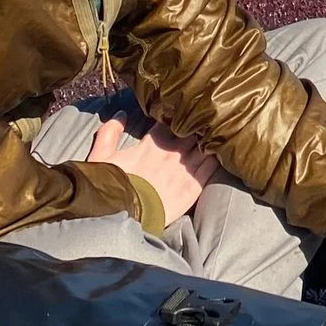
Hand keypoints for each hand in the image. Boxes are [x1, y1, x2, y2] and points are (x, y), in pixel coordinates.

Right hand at [87, 116, 216, 227]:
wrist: (125, 216)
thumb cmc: (111, 187)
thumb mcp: (101, 157)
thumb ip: (109, 132)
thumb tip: (122, 113)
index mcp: (152, 143)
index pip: (171, 120)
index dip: (178, 113)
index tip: (183, 109)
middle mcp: (172, 152)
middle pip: (193, 130)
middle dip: (199, 123)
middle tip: (207, 117)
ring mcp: (185, 169)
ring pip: (206, 145)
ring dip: (211, 138)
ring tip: (219, 131)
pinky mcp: (194, 186)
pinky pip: (212, 167)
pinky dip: (218, 157)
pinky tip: (224, 151)